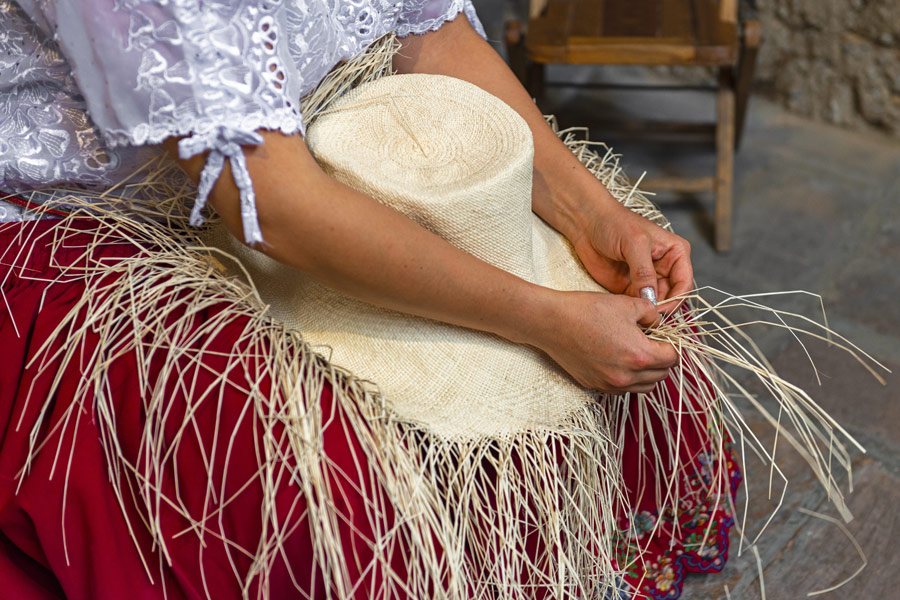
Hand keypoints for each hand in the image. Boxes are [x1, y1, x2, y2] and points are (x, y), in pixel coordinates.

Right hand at [528, 290, 678, 392]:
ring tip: (636, 352)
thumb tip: (658, 322)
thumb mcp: (627, 304)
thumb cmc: (586, 310)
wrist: (551, 322)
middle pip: (661, 376)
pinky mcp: (594, 385)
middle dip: (662, 359)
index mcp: (639, 355)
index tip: (665, 337)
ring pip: (643, 387)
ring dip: (647, 372)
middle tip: (652, 342)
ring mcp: (609, 384)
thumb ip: (651, 314)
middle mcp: (626, 376)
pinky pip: (622, 388)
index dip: (672, 345)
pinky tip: (618, 359)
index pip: (672, 359)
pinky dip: (627, 377)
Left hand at [570, 201, 692, 313]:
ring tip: (636, 316)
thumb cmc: (615, 224)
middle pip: (672, 297)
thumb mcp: (634, 244)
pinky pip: (638, 304)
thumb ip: (644, 271)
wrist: (588, 224)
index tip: (660, 310)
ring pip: (655, 304)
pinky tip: (626, 312)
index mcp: (676, 253)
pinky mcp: (631, 287)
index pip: (684, 283)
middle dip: (662, 309)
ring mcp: (648, 280)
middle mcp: (665, 268)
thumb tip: (651, 297)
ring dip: (648, 312)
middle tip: (647, 318)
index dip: (676, 300)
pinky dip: (634, 310)